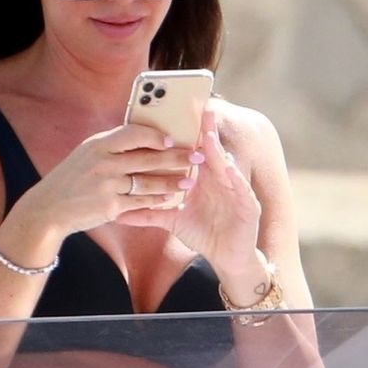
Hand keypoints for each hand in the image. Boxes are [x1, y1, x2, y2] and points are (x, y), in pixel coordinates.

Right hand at [15, 122, 196, 240]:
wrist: (48, 208)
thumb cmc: (72, 178)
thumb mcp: (87, 153)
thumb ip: (113, 145)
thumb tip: (146, 135)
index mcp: (98, 144)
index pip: (132, 134)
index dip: (154, 136)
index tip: (172, 139)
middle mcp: (103, 163)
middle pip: (147, 159)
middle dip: (176, 159)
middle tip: (196, 158)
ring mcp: (107, 186)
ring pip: (148, 183)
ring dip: (172, 183)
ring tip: (190, 182)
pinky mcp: (110, 207)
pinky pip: (141, 202)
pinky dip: (158, 201)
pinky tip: (171, 199)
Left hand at [123, 109, 263, 274]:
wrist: (227, 257)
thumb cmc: (204, 234)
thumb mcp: (173, 221)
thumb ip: (149, 214)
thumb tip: (119, 214)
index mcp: (203, 179)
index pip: (193, 152)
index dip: (186, 135)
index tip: (175, 114)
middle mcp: (220, 179)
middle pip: (211, 152)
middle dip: (205, 131)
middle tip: (199, 110)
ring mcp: (235, 190)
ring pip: (226, 165)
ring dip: (218, 151)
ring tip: (208, 136)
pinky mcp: (248, 204)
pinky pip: (241, 188)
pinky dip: (235, 178)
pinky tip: (229, 168)